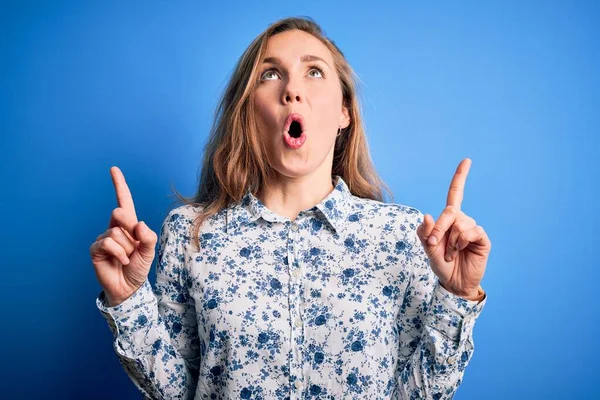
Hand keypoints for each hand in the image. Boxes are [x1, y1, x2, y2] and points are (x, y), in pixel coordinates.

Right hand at [90, 166, 157, 305]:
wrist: (129, 287)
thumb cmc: (138, 267)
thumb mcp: (149, 251)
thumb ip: (148, 236)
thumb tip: (138, 224)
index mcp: (129, 225)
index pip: (123, 201)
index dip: (119, 185)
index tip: (113, 169)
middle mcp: (115, 228)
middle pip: (119, 213)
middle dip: (128, 226)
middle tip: (134, 245)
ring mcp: (104, 238)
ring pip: (116, 232)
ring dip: (127, 248)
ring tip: (127, 258)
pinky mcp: (96, 249)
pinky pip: (108, 243)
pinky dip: (119, 253)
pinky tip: (122, 261)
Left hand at [416, 158, 490, 298]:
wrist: (453, 282)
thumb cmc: (440, 263)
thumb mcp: (427, 248)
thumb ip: (425, 233)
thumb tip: (427, 216)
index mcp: (448, 218)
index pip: (455, 193)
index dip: (460, 177)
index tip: (467, 160)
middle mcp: (461, 220)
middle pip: (450, 211)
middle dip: (439, 228)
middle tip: (435, 244)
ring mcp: (472, 229)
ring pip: (459, 224)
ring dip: (450, 242)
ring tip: (450, 253)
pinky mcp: (481, 239)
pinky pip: (471, 232)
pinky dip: (461, 243)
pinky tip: (460, 251)